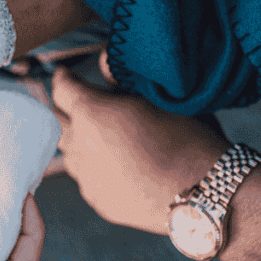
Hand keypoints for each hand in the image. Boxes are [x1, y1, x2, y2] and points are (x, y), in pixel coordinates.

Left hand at [50, 57, 231, 234]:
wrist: (204, 194)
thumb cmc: (189, 139)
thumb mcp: (159, 97)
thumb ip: (122, 80)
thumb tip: (103, 62)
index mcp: (92, 113)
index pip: (61, 89)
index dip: (64, 79)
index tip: (66, 75)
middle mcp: (80, 145)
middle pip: (56, 120)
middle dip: (66, 109)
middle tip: (79, 102)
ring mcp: (86, 176)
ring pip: (68, 150)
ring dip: (78, 138)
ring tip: (100, 134)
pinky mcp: (97, 199)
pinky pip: (86, 177)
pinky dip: (94, 166)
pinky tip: (115, 164)